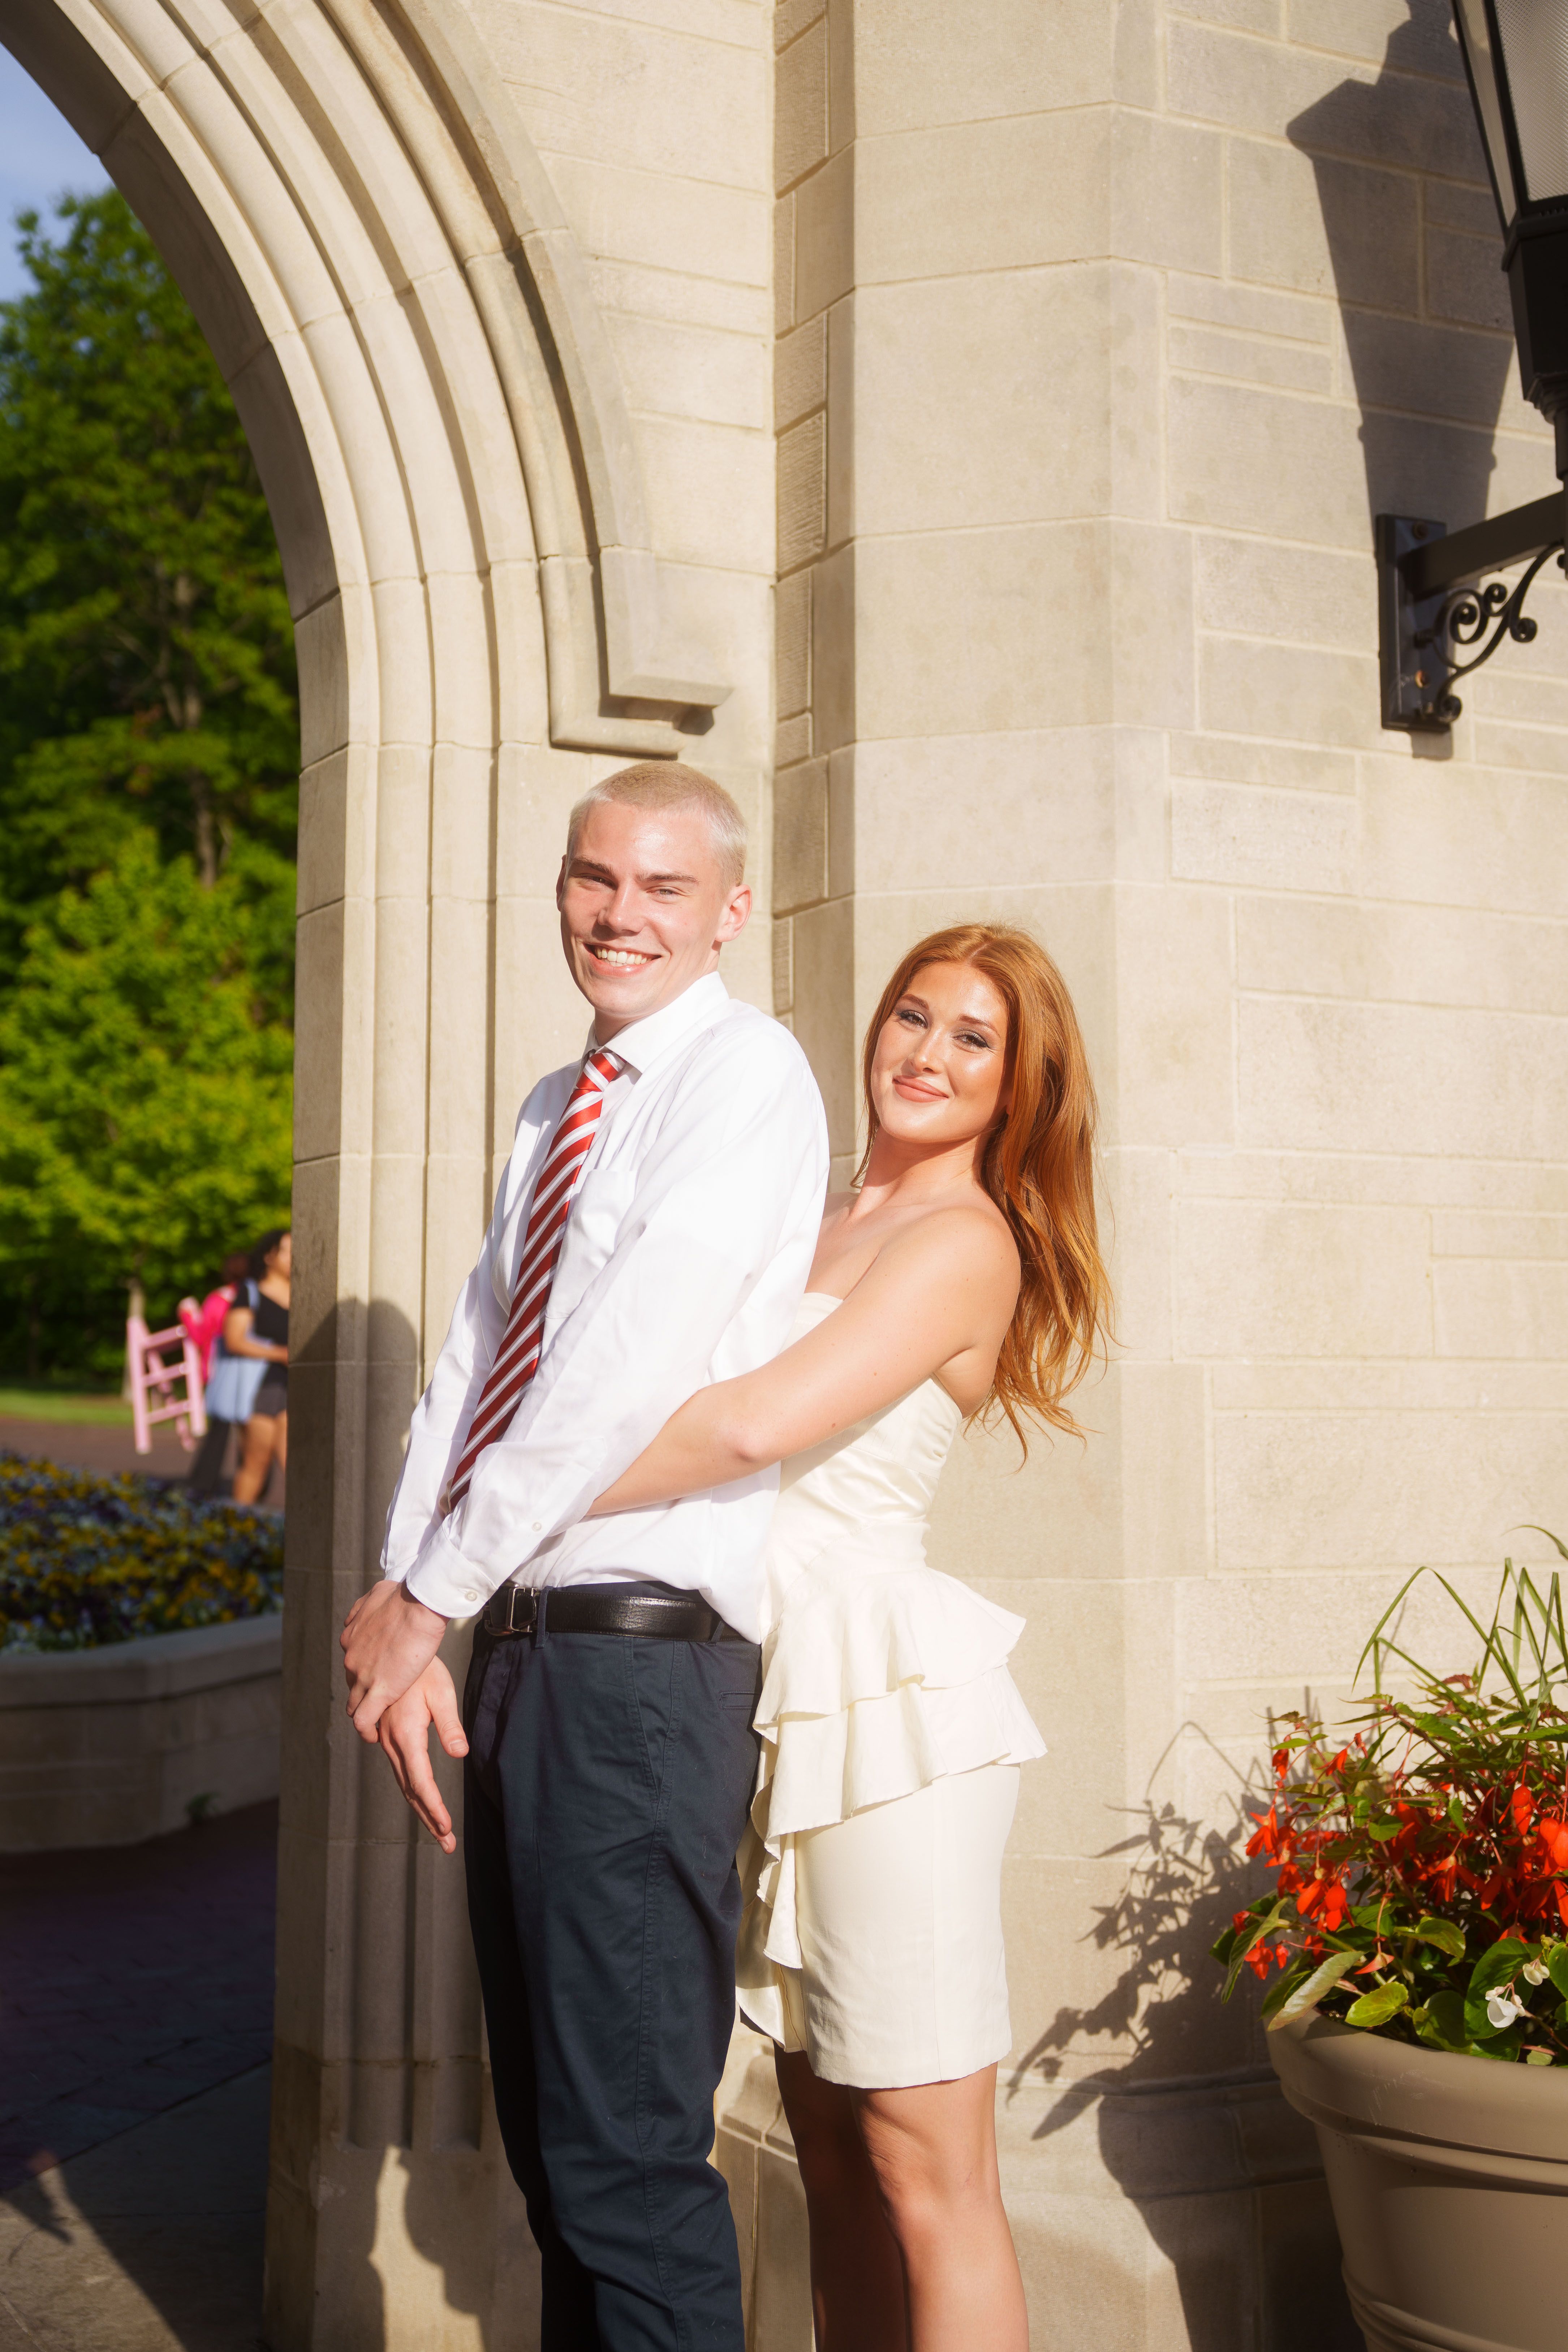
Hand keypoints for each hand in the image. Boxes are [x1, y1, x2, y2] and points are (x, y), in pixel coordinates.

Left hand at [341, 1577, 448, 1740]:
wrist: (418, 1605)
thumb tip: (362, 1610)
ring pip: (354, 1705)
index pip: (352, 1663)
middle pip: (352, 1684)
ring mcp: (363, 1677)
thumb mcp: (375, 1595)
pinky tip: (374, 1736)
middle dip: (363, 1693)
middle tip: (378, 1699)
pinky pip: (363, 1720)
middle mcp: (352, 1660)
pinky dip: (366, 1731)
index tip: (375, 1675)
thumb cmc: (403, 1596)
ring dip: (362, 1715)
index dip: (363, 1671)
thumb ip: (365, 1606)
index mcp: (351, 1639)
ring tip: (372, 1726)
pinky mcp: (379, 1691)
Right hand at [378, 1660, 468, 1852]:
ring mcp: (387, 1741)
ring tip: (439, 1831)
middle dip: (429, 1819)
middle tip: (447, 1843)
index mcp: (406, 1735)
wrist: (393, 1652)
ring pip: (404, 1783)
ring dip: (421, 1809)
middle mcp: (392, 1743)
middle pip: (411, 1791)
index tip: (446, 1829)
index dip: (434, 1808)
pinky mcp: (388, 1737)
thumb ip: (450, 1725)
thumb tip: (461, 1753)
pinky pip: (400, 1771)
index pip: (420, 1782)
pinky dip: (413, 1791)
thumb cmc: (423, 1670)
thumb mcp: (442, 1693)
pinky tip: (423, 1800)